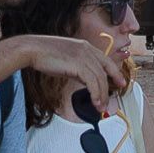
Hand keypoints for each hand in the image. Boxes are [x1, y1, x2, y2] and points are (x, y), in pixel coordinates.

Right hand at [15, 34, 130, 103]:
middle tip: (109, 101)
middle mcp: (87, 49)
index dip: (115, 72)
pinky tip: (95, 102)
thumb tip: (86, 80)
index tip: (120, 81)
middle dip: (110, 87)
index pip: (106, 60)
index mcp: (85, 46)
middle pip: (105, 70)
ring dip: (102, 95)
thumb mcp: (67, 58)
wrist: (33, 49)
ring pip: (100, 78)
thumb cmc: (45, 54)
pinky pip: (93, 82)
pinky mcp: (79, 64)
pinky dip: (96, 94)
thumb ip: (78, 66)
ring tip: (100, 107)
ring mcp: (83, 56)